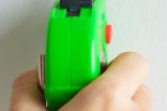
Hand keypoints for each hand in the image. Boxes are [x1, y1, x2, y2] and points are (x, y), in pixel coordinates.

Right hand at [10, 52, 152, 110]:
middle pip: (136, 85)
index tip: (89, 68)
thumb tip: (31, 78)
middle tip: (85, 101)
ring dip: (118, 108)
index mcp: (106, 102)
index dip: (108, 64)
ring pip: (137, 108)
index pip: (132, 60)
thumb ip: (28, 88)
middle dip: (112, 89)